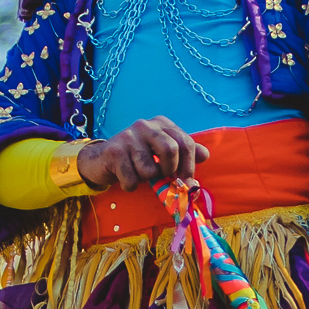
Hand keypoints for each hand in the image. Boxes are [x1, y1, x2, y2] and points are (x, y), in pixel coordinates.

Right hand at [76, 115, 206, 191]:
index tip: (187, 181)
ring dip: (146, 180)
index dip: (189, 166)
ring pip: (149, 169)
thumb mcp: (162, 153)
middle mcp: (145, 125)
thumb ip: (184, 153)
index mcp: (161, 124)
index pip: (186, 143)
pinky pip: (131, 179)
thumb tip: (205, 155)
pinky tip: (125, 177)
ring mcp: (128, 136)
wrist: (102, 160)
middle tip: (163, 178)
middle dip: (169, 171)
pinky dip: (130, 185)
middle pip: (170, 150)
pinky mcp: (114, 151)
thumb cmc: (137, 158)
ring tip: (138, 174)